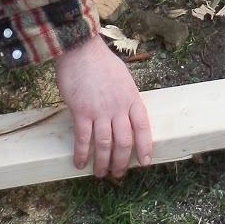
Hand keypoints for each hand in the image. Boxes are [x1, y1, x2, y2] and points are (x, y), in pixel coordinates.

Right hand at [55, 34, 151, 179]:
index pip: (142, 127)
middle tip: (118, 173)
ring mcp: (100, 111)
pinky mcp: (81, 112)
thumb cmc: (101, 61)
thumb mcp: (123, 78)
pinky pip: (83, 139)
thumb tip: (125, 111)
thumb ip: (125, 96)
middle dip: (122, 161)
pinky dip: (82, 154)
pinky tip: (80, 163)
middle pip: (124, 141)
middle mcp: (118, 107)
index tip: (144, 161)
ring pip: (105, 144)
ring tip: (100, 174)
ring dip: (103, 162)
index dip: (144, 147)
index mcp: (131, 98)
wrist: (81, 49)